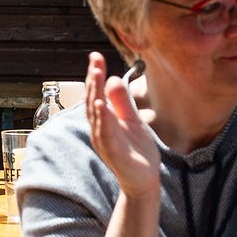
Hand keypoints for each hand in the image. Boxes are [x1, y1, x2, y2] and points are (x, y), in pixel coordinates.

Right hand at [84, 52, 160, 197]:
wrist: (144, 179)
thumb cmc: (135, 150)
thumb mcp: (131, 120)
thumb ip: (122, 101)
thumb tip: (112, 78)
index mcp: (103, 119)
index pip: (95, 93)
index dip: (94, 75)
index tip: (95, 56)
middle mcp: (99, 129)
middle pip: (92, 101)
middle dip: (92, 81)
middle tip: (94, 62)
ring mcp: (105, 141)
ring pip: (96, 115)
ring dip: (94, 95)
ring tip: (95, 76)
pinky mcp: (114, 153)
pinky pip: (105, 134)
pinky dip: (102, 119)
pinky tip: (100, 105)